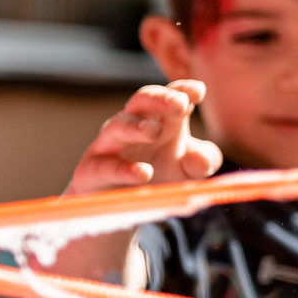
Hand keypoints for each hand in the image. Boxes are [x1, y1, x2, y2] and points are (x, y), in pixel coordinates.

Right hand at [71, 80, 220, 194]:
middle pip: (142, 101)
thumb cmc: (159, 176)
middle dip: (159, 98)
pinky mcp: (93, 171)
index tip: (198, 91)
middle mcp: (134, 126)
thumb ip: (204, 161)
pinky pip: (105, 167)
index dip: (183, 90)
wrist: (118, 207)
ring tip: (154, 131)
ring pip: (118, 127)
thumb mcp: (189, 168)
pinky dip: (124, 169)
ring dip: (136, 127)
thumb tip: (203, 161)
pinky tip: (143, 173)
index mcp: (162, 120)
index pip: (172, 97)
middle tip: (178, 103)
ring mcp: (110, 146)